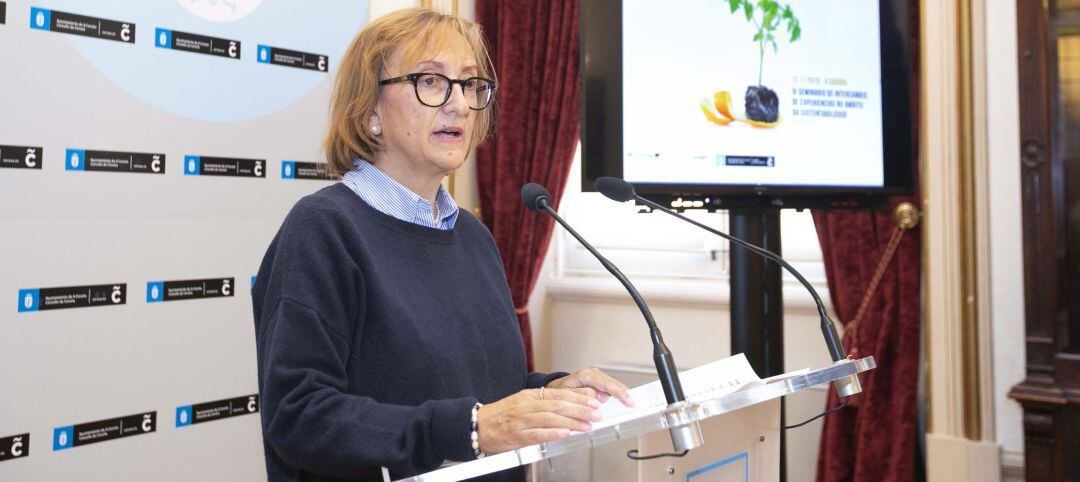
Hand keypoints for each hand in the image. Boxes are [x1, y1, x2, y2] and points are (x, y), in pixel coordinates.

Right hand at [476, 388, 601, 453]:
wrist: (478, 425)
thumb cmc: (503, 415)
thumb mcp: (523, 402)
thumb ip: (544, 403)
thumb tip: (568, 406)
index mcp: (530, 395)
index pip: (559, 394)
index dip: (578, 397)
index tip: (594, 401)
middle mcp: (527, 406)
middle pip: (558, 405)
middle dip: (580, 409)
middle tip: (597, 413)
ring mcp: (522, 420)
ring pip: (551, 419)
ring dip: (572, 422)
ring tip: (588, 424)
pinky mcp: (517, 435)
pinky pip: (537, 434)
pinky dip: (553, 433)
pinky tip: (566, 433)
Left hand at [546, 368, 633, 406]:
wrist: (554, 390)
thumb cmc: (559, 393)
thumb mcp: (567, 395)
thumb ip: (583, 395)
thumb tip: (600, 397)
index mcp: (586, 375)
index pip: (607, 384)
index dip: (619, 393)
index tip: (628, 401)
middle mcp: (593, 374)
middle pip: (613, 383)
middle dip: (623, 393)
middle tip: (632, 404)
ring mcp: (597, 377)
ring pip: (614, 385)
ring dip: (621, 394)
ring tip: (629, 403)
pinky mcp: (599, 383)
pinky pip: (611, 388)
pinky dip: (617, 395)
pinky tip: (621, 401)